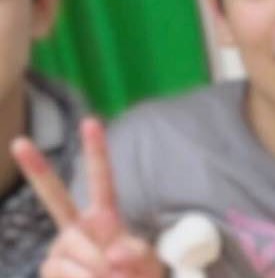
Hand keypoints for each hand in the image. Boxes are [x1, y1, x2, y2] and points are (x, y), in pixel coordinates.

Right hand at [11, 118, 164, 277]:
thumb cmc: (137, 275)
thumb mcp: (146, 262)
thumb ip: (135, 253)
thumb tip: (111, 254)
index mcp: (105, 215)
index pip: (101, 178)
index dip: (96, 151)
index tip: (91, 121)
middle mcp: (77, 226)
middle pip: (55, 197)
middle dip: (37, 170)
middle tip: (18, 142)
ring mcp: (61, 247)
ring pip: (70, 248)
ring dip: (94, 269)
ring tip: (110, 277)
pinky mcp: (51, 268)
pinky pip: (62, 270)